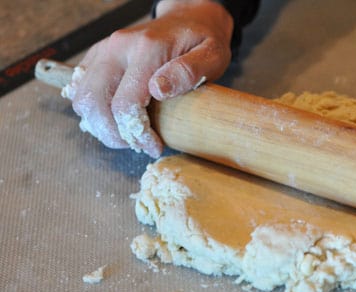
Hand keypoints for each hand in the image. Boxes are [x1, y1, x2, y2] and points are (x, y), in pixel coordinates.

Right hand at [61, 0, 233, 157]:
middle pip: (94, 101)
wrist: (188, 18)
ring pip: (82, 97)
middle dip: (112, 133)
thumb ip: (188, 71)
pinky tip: (114, 118)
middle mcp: (119, 47)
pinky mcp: (98, 55)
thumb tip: (159, 89)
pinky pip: (80, 87)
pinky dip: (92, 109)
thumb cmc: (202, 40)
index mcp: (147, 49)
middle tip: (135, 144)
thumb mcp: (211, 55)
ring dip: (99, 124)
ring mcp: (105, 49)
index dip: (137, 133)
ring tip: (126, 134)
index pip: (126, 103)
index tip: (153, 146)